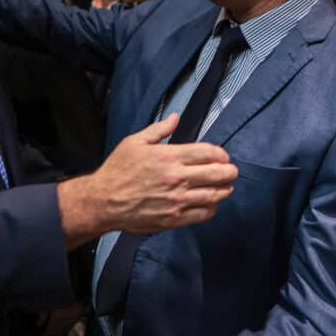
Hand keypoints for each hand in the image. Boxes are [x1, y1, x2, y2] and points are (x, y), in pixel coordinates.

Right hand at [58, 113, 237, 248]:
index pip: (208, 153)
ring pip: (214, 195)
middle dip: (229, 171)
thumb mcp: (134, 142)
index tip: (222, 156)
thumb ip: (159, 129)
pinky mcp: (174, 218)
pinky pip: (202, 214)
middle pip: (217, 174)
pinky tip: (211, 203)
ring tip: (226, 186)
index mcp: (169, 156)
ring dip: (224, 190)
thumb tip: (176, 117)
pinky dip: (212, 208)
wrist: (104, 200)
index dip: (221, 154)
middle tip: (232, 171)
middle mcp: (176, 178)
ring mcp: (177, 200)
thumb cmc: (118, 170)